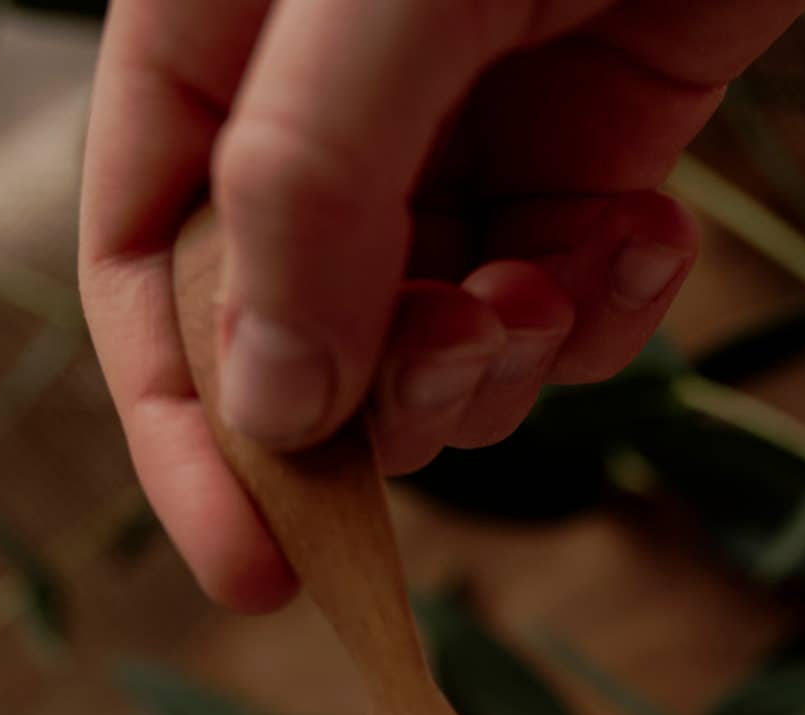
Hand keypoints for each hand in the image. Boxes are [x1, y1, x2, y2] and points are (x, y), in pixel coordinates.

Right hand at [79, 0, 804, 608]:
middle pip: (305, 341)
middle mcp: (327, 107)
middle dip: (392, 391)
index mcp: (216, 46)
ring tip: (570, 268)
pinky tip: (651, 234)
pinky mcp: (594, 144)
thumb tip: (279, 406)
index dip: (195, 439)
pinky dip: (611, 305)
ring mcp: (463, 131)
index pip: (153, 279)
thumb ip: (309, 190)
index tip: (261, 572)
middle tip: (479, 344)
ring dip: (510, 357)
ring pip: (441, 343)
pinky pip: (570, 296)